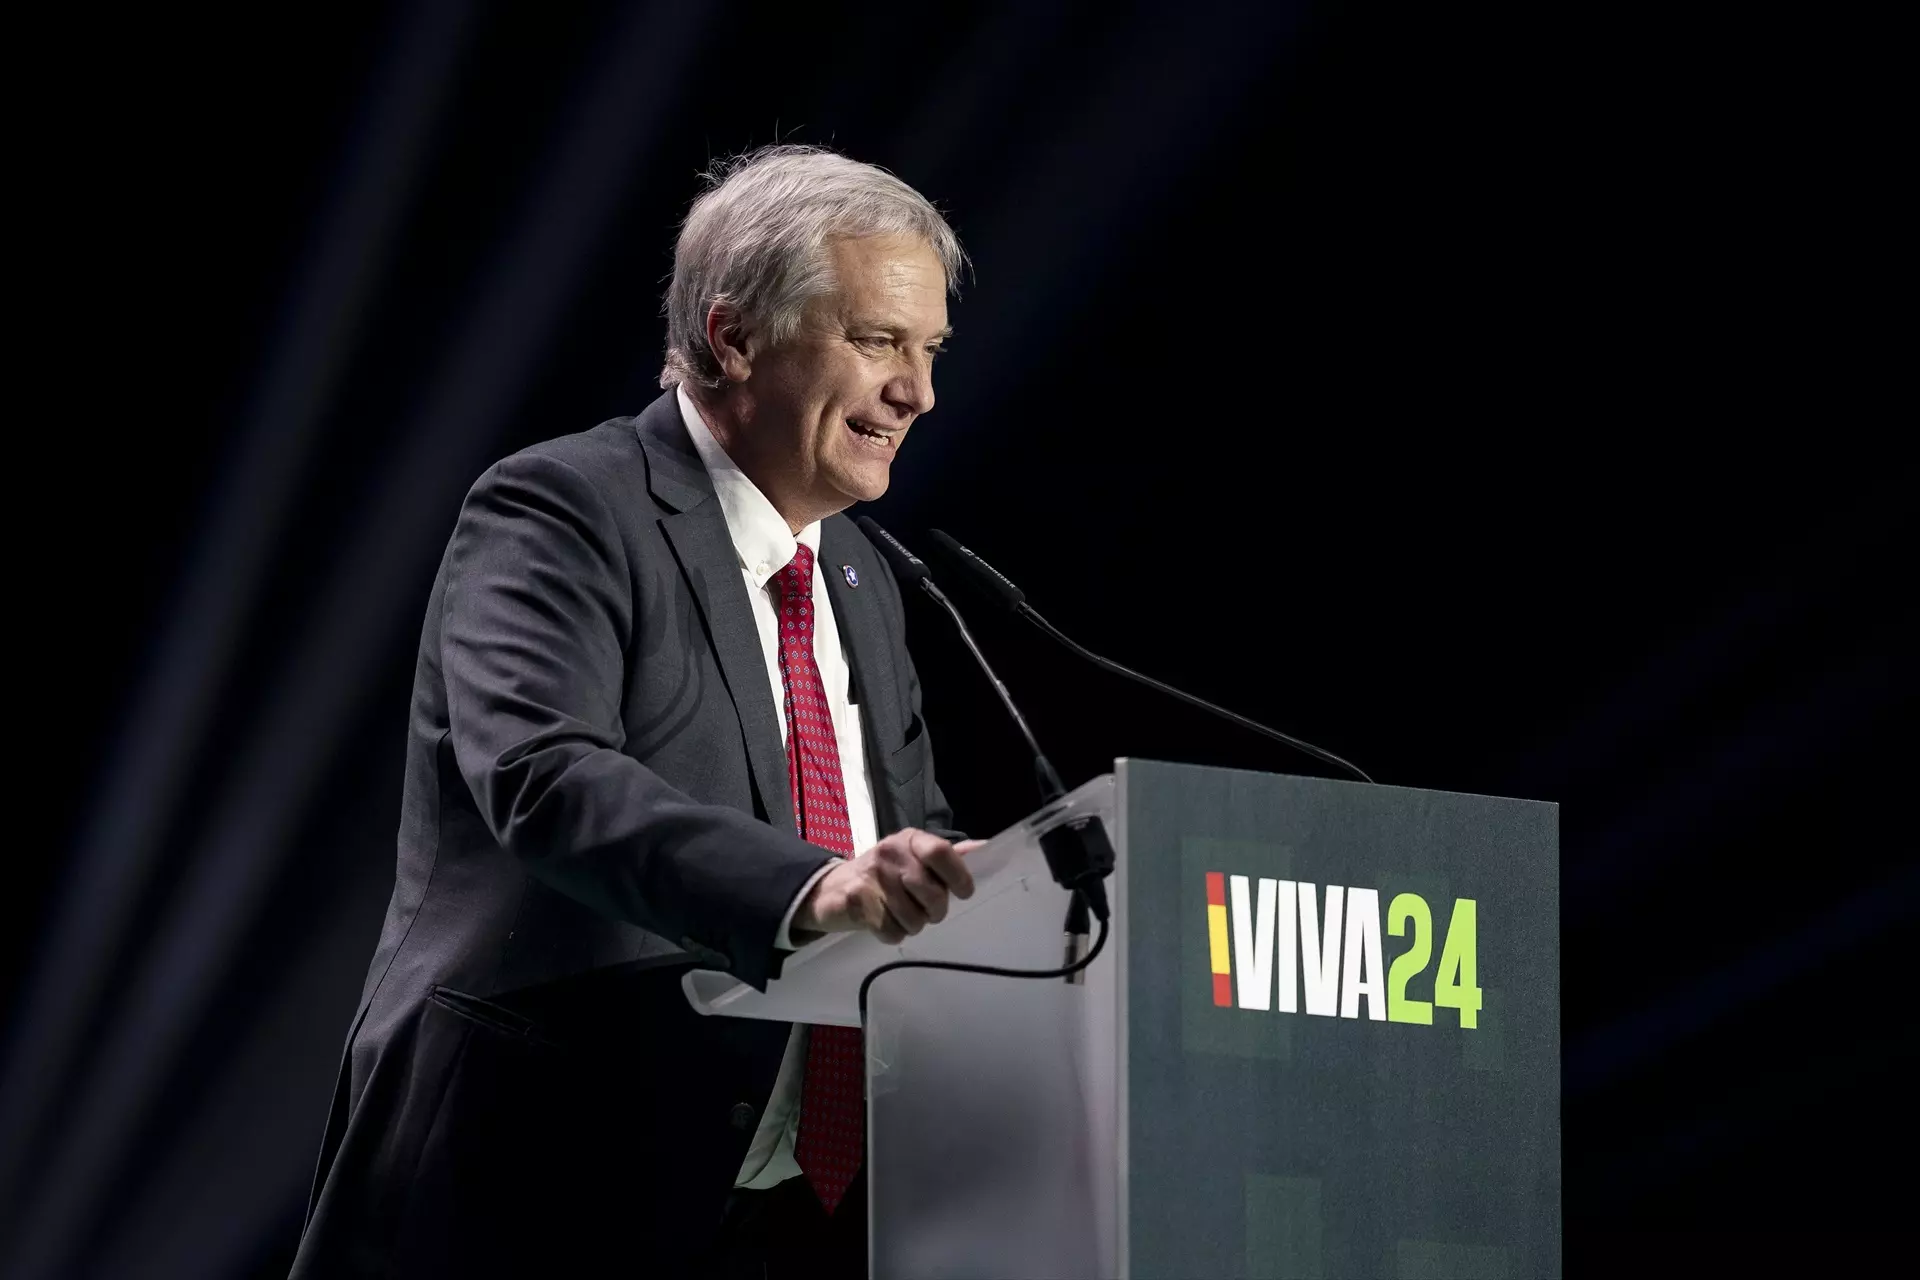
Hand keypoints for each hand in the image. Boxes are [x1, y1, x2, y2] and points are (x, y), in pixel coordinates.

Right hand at [793, 829, 981, 944]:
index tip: (964, 893)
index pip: (941, 852)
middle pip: (932, 893)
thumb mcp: (913, 857)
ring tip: (902, 915)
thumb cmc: (884, 874)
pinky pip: (892, 931)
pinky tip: (885, 922)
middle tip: (928, 910)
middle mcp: (891, 853)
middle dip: (936, 910)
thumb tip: (987, 848)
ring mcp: (872, 877)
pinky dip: (894, 934)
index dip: (959, 876)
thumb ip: (947, 855)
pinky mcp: (856, 901)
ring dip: (913, 924)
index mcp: (910, 840)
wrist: (831, 888)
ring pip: (914, 918)